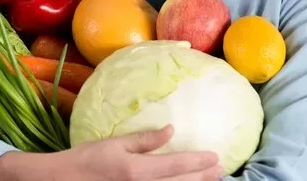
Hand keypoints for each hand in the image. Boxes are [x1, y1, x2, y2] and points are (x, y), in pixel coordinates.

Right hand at [0, 124, 222, 180]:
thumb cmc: (86, 160)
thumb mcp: (113, 144)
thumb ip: (143, 140)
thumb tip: (170, 130)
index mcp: (137, 171)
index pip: (177, 166)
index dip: (199, 162)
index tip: (215, 156)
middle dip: (204, 177)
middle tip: (219, 169)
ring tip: (209, 179)